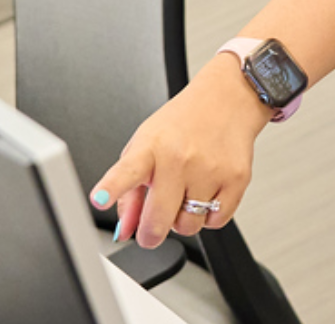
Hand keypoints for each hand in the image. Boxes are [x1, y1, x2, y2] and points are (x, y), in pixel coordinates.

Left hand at [90, 58, 272, 247]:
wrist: (227, 100)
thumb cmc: (182, 124)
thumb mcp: (145, 147)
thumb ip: (129, 192)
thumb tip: (124, 232)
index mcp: (150, 148)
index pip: (127, 171)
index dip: (112, 188)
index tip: (98, 199)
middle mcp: (179, 158)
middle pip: (158, 219)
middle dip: (150, 235)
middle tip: (150, 232)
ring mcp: (209, 169)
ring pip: (188, 226)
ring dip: (183, 221)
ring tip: (186, 196)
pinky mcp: (236, 178)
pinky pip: (216, 222)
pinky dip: (210, 216)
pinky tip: (208, 192)